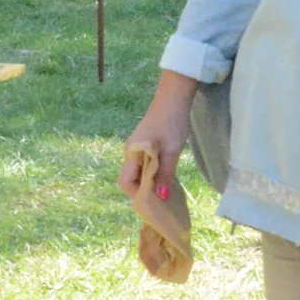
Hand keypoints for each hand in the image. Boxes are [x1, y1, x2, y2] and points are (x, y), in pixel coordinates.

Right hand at [119, 72, 200, 278]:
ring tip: (165, 191)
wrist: (174, 97)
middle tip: (161, 201)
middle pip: (130, 178)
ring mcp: (137, 146)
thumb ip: (165, 175)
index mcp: (132, 153)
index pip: (125, 182)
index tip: (154, 202)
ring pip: (138, 171)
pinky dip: (152, 173)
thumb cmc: (171, 123)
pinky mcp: (145, 143)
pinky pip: (144, 164)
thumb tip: (161, 198)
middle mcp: (130, 151)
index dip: (137, 195)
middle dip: (143, 191)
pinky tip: (166, 176)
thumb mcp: (171, 152)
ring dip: (149, 182)